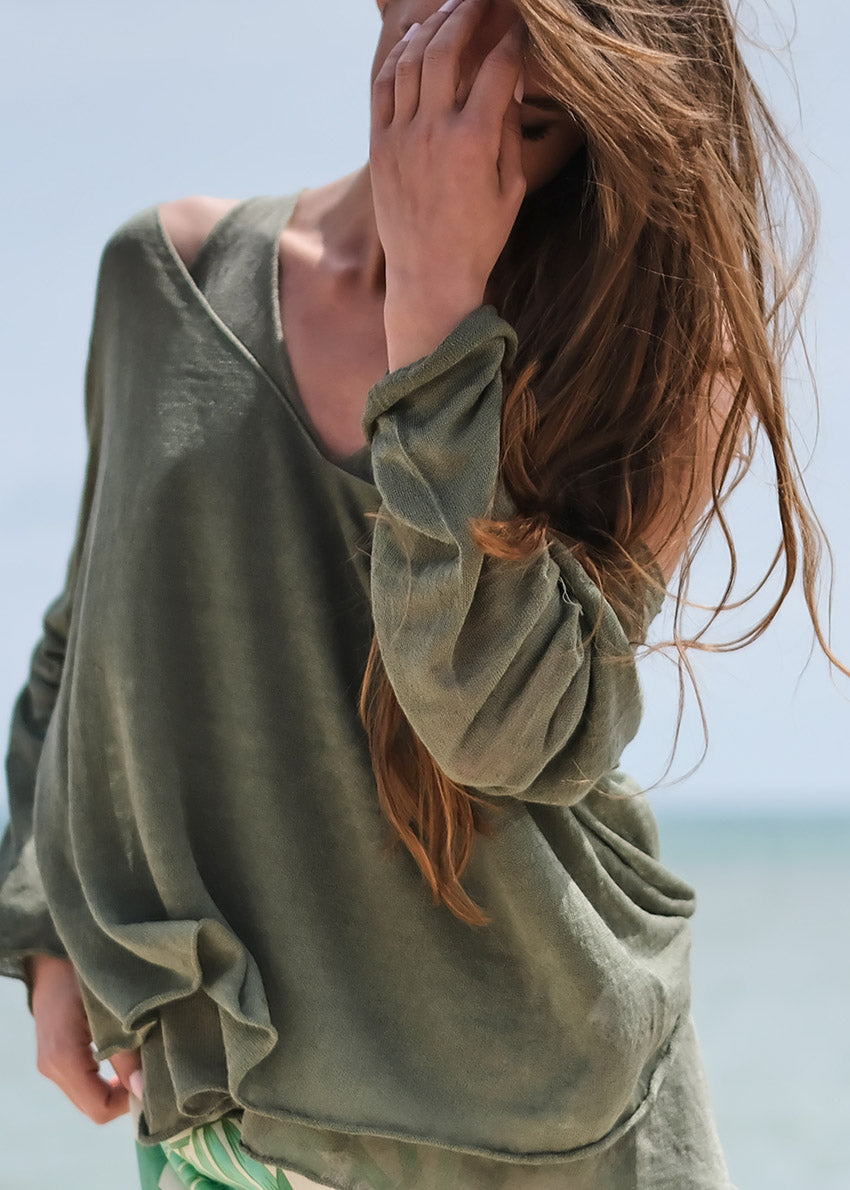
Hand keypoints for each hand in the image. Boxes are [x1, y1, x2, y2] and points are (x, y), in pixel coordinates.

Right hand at [27, 954, 142, 1124]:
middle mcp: (52, 1068)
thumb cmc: (84, 971)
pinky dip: (106, 1074)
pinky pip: (84, 1078)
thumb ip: (127, 1050)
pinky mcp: (55, 1052)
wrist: (53, 948)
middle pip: (94, 1105)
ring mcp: (50, 1062)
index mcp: (63, 1059)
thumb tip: (144, 1089)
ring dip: (117, 1083)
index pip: (100, 1108)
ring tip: (144, 1060)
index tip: (157, 1078)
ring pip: (89, 1093)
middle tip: (155, 1069)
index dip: (131, 1102)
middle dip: (126, 1094)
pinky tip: (127, 1053)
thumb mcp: (111, 1008)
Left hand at [370, 0, 526, 367]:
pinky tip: (415, 38)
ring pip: (412, 59)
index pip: (498, 67)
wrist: (429, 277)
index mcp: (473, 141)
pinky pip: (385, 85)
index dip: (513, 38)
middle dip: (467, 11)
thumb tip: (511, 88)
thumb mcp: (511, 189)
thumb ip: (511, 133)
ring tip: (450, 8)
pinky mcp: (379, 145)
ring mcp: (401, 136)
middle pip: (447, 46)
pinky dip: (399, 55)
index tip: (521, 25)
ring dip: (432, 25)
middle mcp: (433, 130)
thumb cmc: (479, 239)